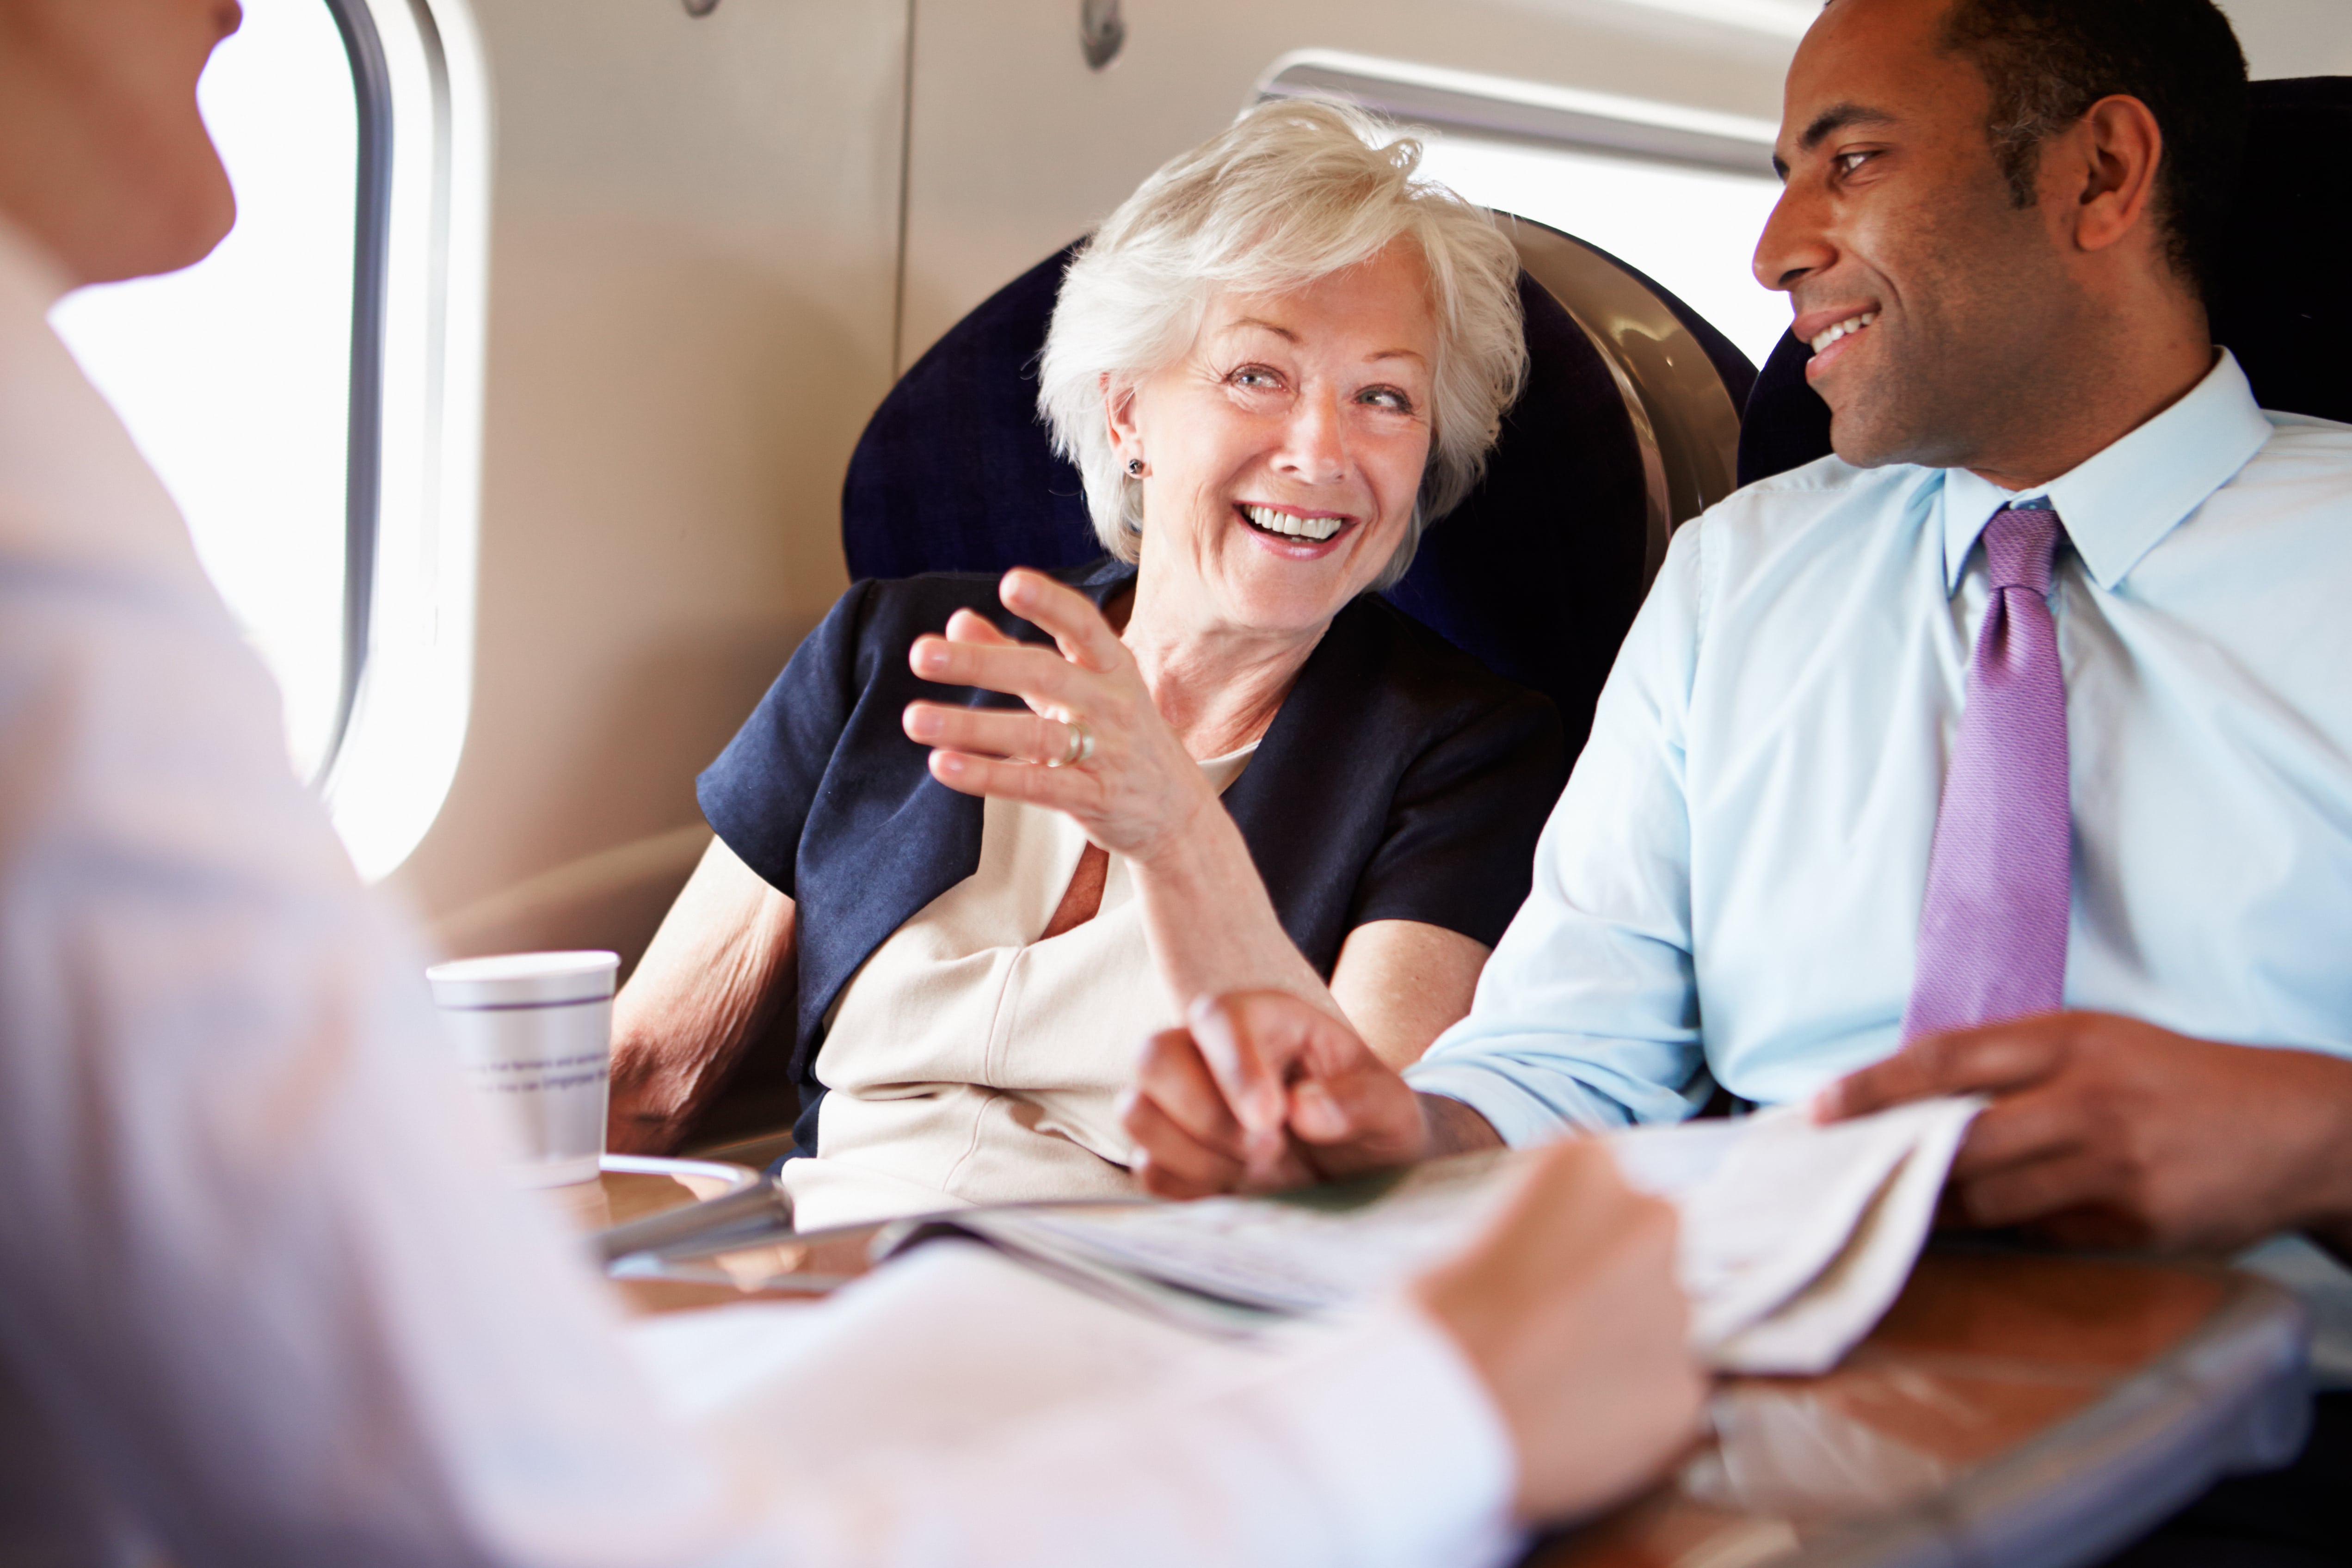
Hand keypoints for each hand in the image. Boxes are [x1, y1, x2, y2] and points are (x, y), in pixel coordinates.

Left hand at [902, 569, 1211, 861]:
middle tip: (920, 654)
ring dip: (970, 727)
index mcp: (1111, 665)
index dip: (1049, 603)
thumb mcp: (1080, 686)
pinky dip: (987, 776)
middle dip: (981, 663)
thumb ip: (1015, 652)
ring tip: (914, 718)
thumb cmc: (1118, 735)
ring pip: (1033, 735)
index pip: (1083, 624)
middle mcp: (1112, 703)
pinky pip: (1034, 785)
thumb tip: (956, 619)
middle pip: (1046, 674)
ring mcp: (1106, 752)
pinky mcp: (1093, 798)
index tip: (1011, 583)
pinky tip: (943, 765)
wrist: (1177, 812)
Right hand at [1120, 991, 1493, 1196]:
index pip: (1217, 1017)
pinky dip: (1185, 1184)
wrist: (1364, 1171)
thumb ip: (1360, 1103)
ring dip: (1192, 1151)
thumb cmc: (1376, 1124)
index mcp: (1265, 1020)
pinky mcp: (1173, 1153)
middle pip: (1153, 1054)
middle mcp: (1210, 1052)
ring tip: (1256, 1168)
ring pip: (1135, 1109)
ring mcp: (1183, 1103)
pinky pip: (1143, 1165)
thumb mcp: (1391, 1110)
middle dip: (1202, 1113)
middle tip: (1267, 1148)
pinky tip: (1237, 1188)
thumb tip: (1304, 1110)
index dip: (1234, 1067)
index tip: (1273, 1121)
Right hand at [1414, 1139, 1704, 1523]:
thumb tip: (1545, 1263)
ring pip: (1658, 1318)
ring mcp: (1675, 1306)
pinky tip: (1574, 1413)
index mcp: (1589, 1165)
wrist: (1439, 1412)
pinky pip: (1663, 1387)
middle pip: (1644, 1243)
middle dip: (1610, 1276)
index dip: (1567, 1227)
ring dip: (1621, 1338)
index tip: (1540, 1258)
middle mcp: (1650, 1221)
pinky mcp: (1683, 1386)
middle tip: (1553, 1315)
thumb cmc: (1434, 1318)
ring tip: (1554, 1371)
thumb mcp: (1469, 1232)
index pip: (1599, 1182)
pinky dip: (1629, 1401)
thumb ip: (1532, 1231)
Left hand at [1818, 1011, 2351, 1254]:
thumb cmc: (2175, 1080)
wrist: (2296, 1130)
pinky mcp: (2131, 1228)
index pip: (1945, 1060)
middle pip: (1957, 1143)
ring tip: (1888, 1209)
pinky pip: (2040, 1236)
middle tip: (1837, 1178)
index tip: (1815, 1110)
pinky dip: (2004, 1233)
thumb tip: (1910, 1090)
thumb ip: (2010, 1060)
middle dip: (1891, 1164)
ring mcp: (2110, 1172)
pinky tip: (1979, 1231)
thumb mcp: (2097, 1041)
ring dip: (1935, 1209)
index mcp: (2069, 1042)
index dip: (1872, 1087)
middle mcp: (2085, 1103)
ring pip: (1990, 1201)